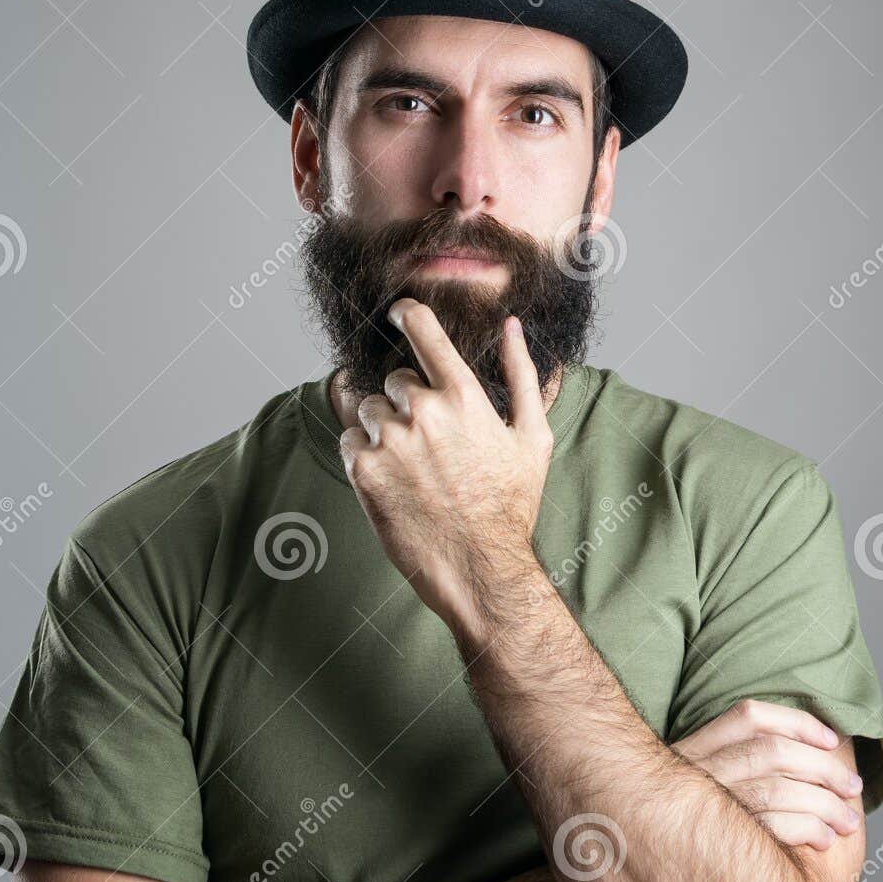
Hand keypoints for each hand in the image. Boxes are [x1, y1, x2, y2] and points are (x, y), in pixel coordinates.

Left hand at [338, 300, 553, 625]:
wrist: (481, 568)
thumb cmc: (512, 505)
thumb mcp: (532, 437)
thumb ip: (521, 374)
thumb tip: (512, 326)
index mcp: (463, 395)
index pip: (422, 327)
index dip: (405, 313)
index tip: (397, 313)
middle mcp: (423, 411)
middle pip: (394, 381)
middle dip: (407, 404)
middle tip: (430, 444)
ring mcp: (390, 441)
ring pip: (369, 410)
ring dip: (384, 429)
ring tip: (412, 467)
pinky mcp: (365, 472)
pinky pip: (350, 441)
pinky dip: (364, 454)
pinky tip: (392, 479)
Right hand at [672, 698, 863, 849]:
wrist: (644, 873)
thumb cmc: (688, 830)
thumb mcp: (697, 781)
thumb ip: (735, 763)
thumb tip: (811, 749)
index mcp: (695, 748)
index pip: (749, 715)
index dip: (796, 722)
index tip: (832, 740)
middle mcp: (696, 771)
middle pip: (773, 752)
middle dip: (824, 768)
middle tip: (853, 787)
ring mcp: (704, 808)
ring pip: (778, 790)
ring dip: (826, 804)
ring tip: (848, 821)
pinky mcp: (717, 844)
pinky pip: (774, 828)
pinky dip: (809, 830)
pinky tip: (824, 840)